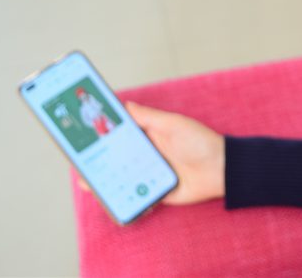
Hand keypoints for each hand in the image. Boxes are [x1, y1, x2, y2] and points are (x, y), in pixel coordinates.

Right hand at [76, 101, 225, 205]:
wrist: (222, 170)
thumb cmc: (201, 142)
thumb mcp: (174, 124)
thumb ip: (149, 117)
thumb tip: (126, 105)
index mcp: (148, 135)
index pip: (119, 133)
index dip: (101, 132)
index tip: (81, 132)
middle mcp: (146, 154)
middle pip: (115, 156)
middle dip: (96, 158)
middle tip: (79, 159)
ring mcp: (149, 173)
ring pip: (120, 177)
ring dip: (104, 179)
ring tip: (88, 180)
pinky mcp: (155, 191)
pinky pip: (134, 195)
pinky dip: (121, 196)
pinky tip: (108, 197)